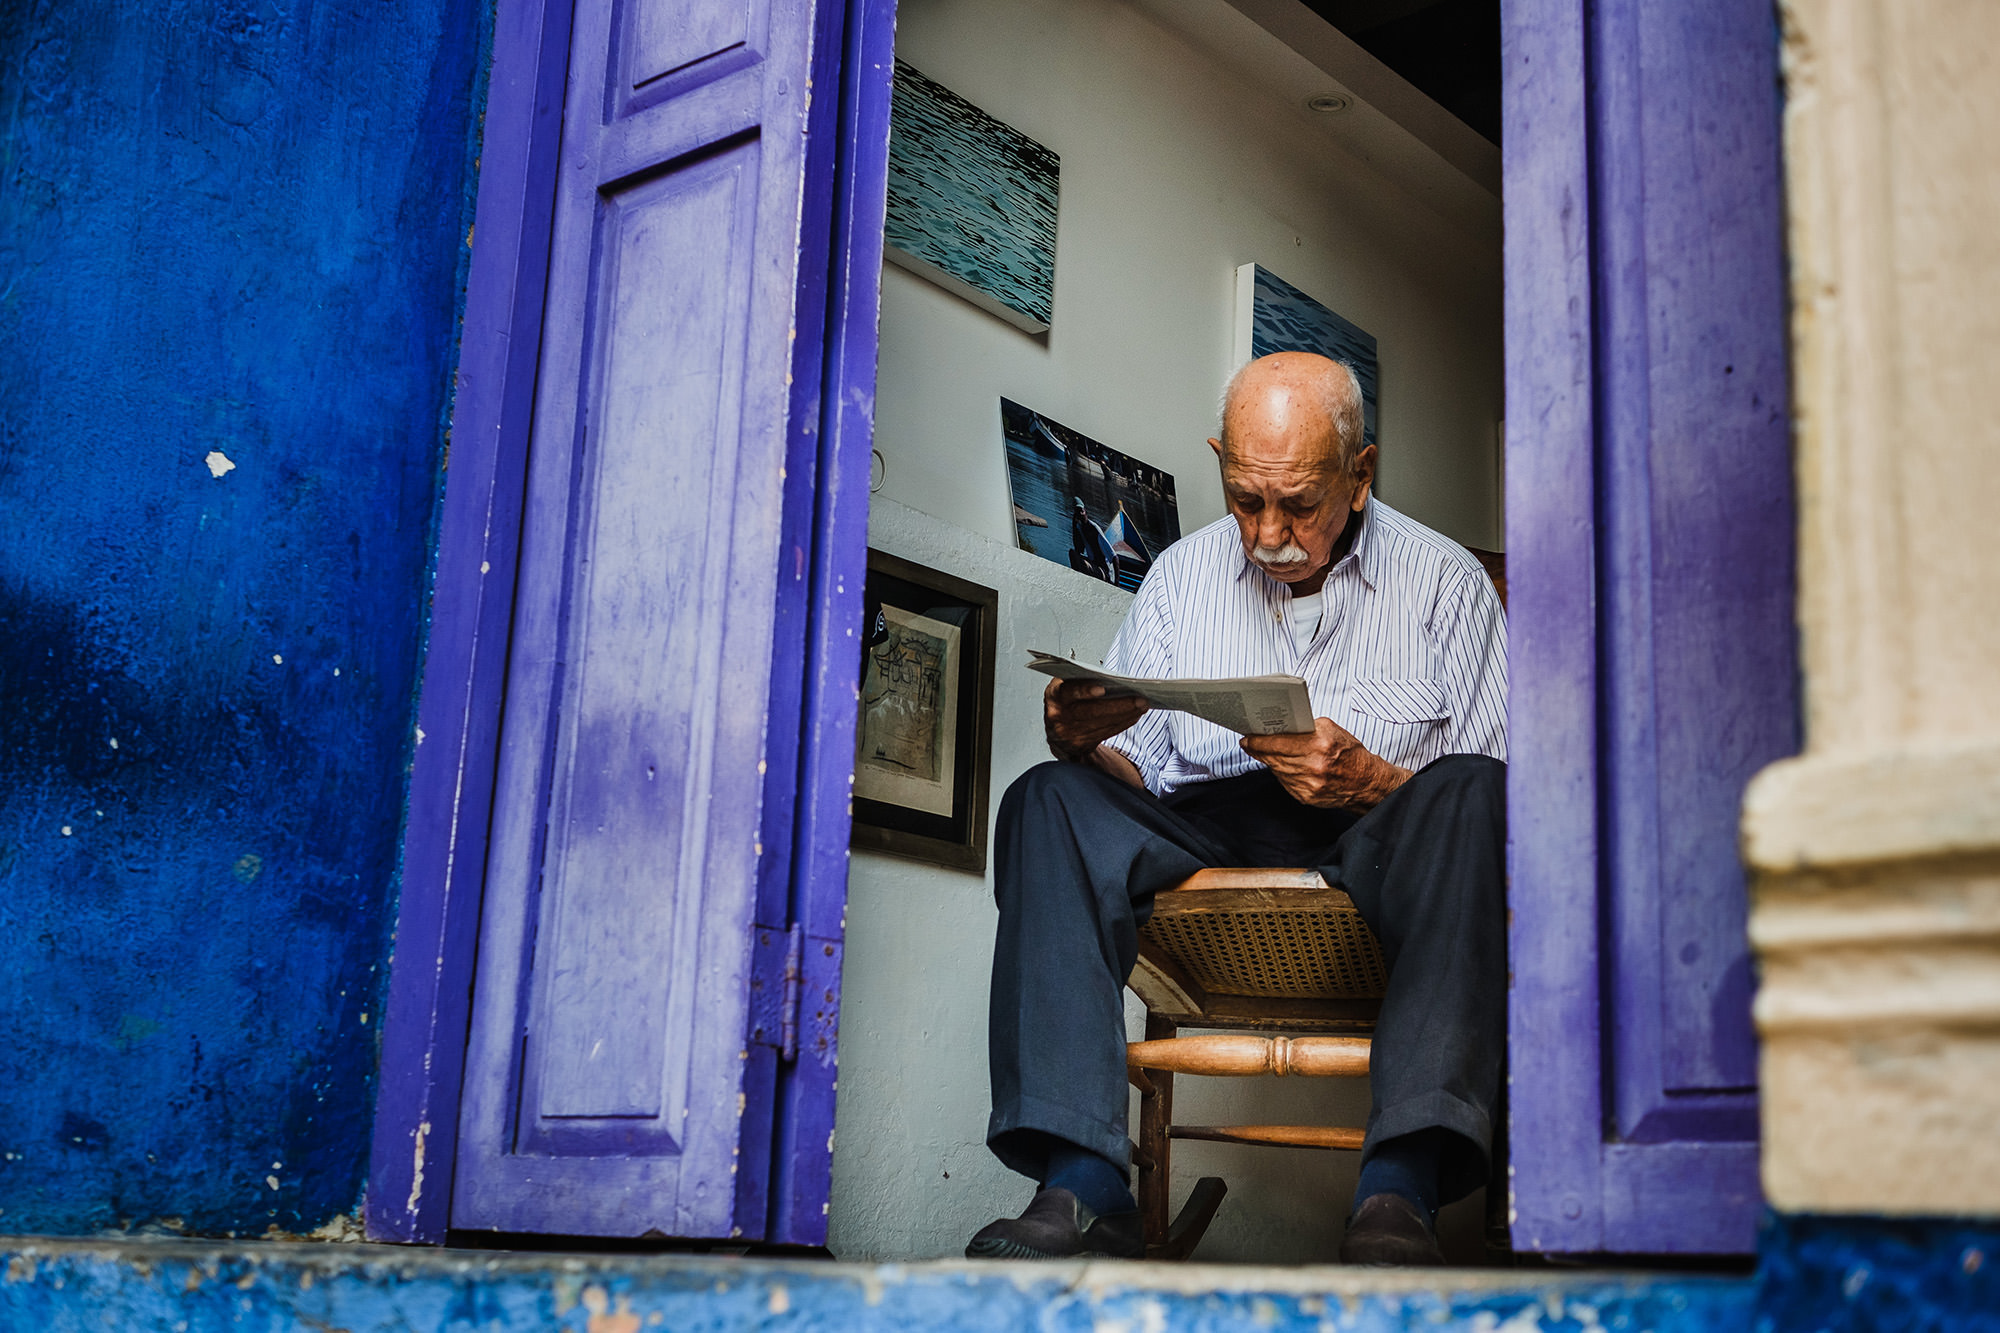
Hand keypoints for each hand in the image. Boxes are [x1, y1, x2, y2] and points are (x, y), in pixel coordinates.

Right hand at [1044, 679, 1147, 762]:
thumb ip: (1082, 681)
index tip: (1102, 688)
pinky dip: (1122, 724)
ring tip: (1142, 705)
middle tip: (1139, 699)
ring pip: (1101, 724)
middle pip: (1090, 712)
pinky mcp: (1080, 745)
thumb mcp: (1067, 686)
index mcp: (1055, 695)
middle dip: (1118, 705)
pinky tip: (1134, 715)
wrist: (1056, 730)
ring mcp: (1069, 733)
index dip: (1084, 690)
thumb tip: (1113, 680)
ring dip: (1125, 715)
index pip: (1069, 692)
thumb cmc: (1067, 700)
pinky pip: (1105, 733)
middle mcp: (1059, 716)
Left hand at [1240, 717, 1409, 811]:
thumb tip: (1283, 726)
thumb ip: (1307, 727)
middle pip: (1274, 757)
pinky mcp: (1306, 797)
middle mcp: (1314, 766)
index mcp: (1320, 745)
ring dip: (1268, 760)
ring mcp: (1309, 784)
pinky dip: (1281, 772)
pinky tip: (1279, 765)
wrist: (1366, 783)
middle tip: (1249, 743)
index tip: (1247, 737)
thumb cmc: (1350, 753)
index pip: (1279, 742)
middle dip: (1259, 749)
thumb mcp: (1332, 730)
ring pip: (1277, 770)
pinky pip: (1285, 781)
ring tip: (1261, 751)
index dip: (1259, 740)